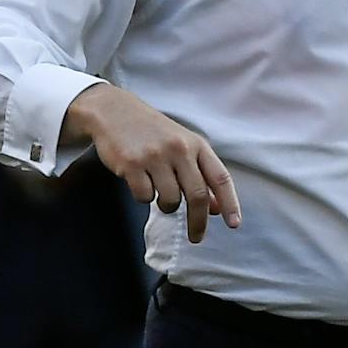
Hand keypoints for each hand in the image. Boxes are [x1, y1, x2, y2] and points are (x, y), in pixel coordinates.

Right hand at [66, 84, 240, 242]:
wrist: (114, 110)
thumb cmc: (152, 131)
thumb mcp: (181, 145)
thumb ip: (200, 173)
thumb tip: (215, 208)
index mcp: (196, 144)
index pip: (220, 178)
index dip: (230, 203)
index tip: (234, 224)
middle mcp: (179, 149)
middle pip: (197, 195)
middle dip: (198, 222)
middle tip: (196, 237)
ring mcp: (155, 156)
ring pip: (170, 200)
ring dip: (167, 206)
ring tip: (159, 194)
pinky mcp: (131, 164)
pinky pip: (144, 197)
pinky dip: (144, 197)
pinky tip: (139, 181)